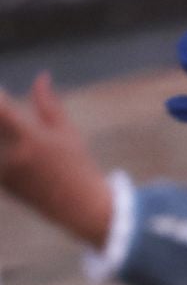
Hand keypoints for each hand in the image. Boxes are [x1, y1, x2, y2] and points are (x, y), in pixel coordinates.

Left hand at [0, 73, 113, 249]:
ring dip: (5, 135)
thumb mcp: (68, 133)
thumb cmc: (78, 166)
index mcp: (29, 136)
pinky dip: (6, 154)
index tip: (0, 90)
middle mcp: (11, 153)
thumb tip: (41, 76)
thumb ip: (48, 103)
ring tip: (31, 148)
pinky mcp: (2, 182)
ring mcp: (3, 169)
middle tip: (11, 118)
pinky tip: (25, 161)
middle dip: (1, 116)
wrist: (80, 208)